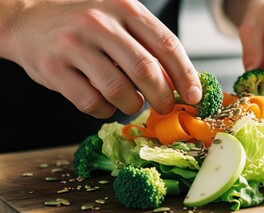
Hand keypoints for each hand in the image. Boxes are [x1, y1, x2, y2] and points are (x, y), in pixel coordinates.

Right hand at [0, 0, 200, 117]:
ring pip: (119, 91)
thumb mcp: (119, 20)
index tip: (195, 96)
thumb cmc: (83, 23)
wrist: (28, 19)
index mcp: (124, 8)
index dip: (186, 75)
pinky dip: (105, 110)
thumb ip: (148, 45)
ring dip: (133, 105)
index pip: (167, 45)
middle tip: (166, 107)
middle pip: (146, 71)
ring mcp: (74, 45)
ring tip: (133, 102)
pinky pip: (91, 102)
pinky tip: (106, 103)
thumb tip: (180, 82)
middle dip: (163, 97)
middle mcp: (100, 23)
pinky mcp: (54, 68)